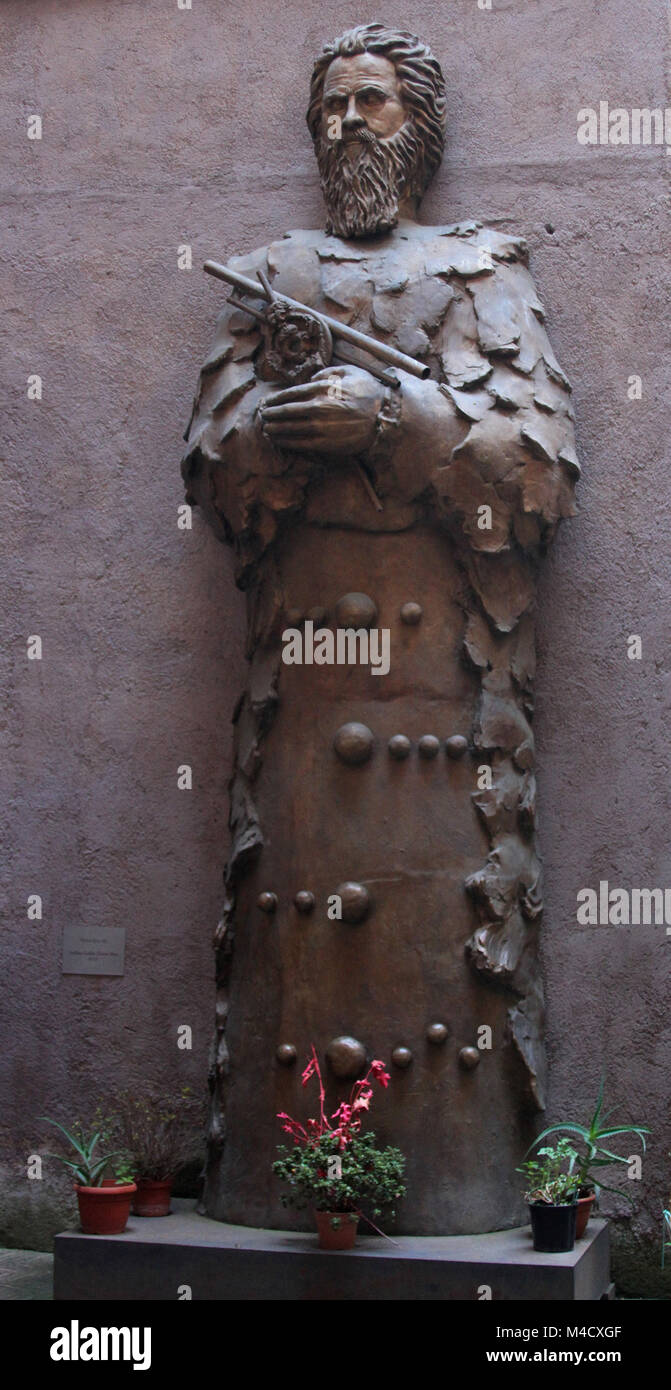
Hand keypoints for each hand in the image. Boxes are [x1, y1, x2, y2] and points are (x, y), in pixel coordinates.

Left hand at [258, 364, 383, 456]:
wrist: (383, 417)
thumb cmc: (368, 392)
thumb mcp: (350, 372)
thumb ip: (328, 372)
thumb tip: (312, 379)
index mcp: (322, 389)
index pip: (290, 394)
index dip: (275, 399)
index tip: (266, 402)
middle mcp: (318, 408)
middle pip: (286, 411)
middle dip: (270, 414)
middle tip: (261, 416)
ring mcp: (320, 427)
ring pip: (289, 428)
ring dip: (274, 429)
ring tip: (265, 428)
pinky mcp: (325, 443)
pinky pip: (299, 443)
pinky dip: (285, 441)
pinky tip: (278, 440)